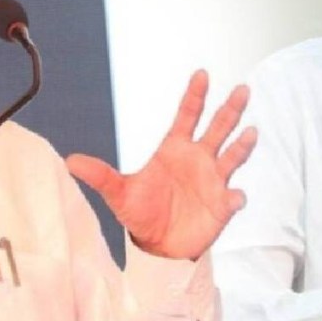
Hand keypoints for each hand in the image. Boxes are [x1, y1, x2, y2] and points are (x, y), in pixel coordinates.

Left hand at [66, 70, 256, 259]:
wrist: (158, 246)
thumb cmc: (141, 213)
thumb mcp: (118, 194)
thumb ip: (99, 175)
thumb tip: (70, 162)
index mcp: (175, 149)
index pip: (188, 115)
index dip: (195, 95)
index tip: (201, 74)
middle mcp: (198, 159)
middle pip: (218, 127)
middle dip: (230, 109)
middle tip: (241, 89)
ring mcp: (213, 180)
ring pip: (233, 156)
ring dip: (243, 145)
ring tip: (251, 133)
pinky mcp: (222, 205)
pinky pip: (234, 197)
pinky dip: (237, 196)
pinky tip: (235, 196)